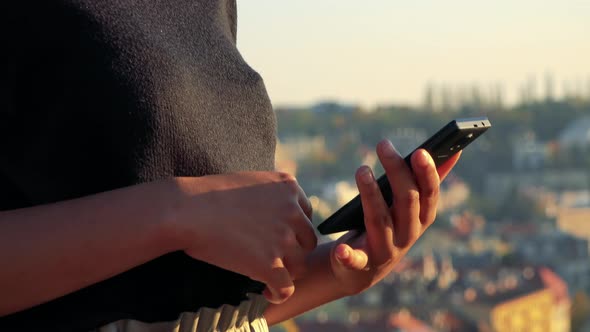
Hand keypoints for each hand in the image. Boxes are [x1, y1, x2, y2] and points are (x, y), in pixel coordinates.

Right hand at [171, 172, 316, 303]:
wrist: (187, 210)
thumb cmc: (207, 196)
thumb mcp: (249, 183)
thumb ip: (269, 196)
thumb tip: (274, 219)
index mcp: (288, 186)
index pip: (305, 214)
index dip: (291, 229)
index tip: (274, 237)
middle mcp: (292, 210)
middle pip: (307, 240)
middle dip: (292, 250)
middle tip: (272, 257)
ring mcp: (284, 237)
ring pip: (301, 264)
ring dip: (287, 271)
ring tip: (268, 275)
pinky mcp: (270, 263)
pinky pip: (286, 287)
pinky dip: (279, 293)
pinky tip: (266, 292)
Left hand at [329, 140, 459, 293]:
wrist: (362, 269)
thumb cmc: (388, 227)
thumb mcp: (408, 206)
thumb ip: (427, 181)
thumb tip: (453, 151)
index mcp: (421, 219)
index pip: (429, 194)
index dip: (426, 173)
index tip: (420, 151)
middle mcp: (407, 235)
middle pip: (406, 202)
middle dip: (397, 172)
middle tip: (383, 144)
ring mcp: (385, 250)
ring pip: (380, 220)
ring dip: (371, 194)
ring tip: (362, 169)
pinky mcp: (361, 263)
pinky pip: (355, 260)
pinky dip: (348, 256)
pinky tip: (341, 249)